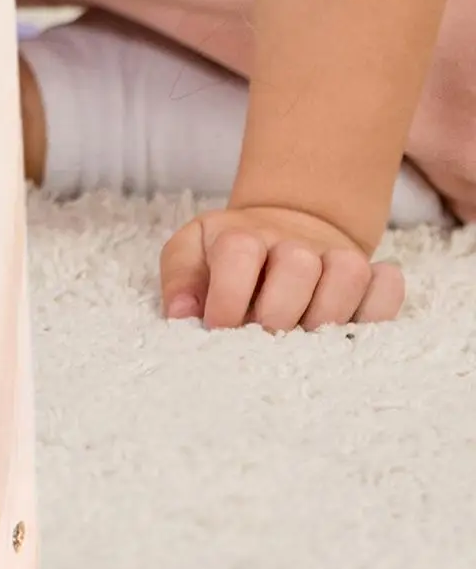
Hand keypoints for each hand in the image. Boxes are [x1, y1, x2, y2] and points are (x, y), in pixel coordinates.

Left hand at [158, 205, 404, 330]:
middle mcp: (292, 241)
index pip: (239, 253)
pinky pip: (388, 286)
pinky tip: (350, 328)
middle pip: (298, 265)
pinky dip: (377, 308)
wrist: (278, 228)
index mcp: (241, 235)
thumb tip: (182, 315)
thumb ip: (180, 280)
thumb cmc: (225, 254)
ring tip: (304, 339)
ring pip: (348, 273)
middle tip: (264, 338)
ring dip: (326, 313)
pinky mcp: (368, 274)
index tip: (218, 329)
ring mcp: (334, 255)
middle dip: (278, 313)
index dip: (229, 298)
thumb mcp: (190, 253)